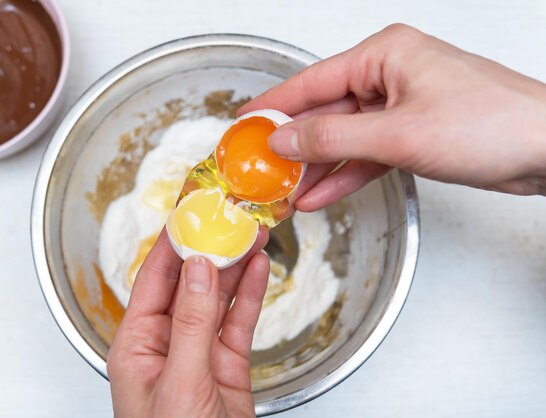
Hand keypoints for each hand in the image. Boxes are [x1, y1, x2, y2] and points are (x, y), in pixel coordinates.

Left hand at [107, 230, 269, 417]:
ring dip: (236, 267)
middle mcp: (167, 344)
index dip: (172, 243)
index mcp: (138, 345)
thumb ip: (190, 325)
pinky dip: (250, 295)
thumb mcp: (179, 382)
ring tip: (252, 237)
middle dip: (210, 250)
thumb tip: (197, 271)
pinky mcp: (227, 365)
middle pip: (188, 283)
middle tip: (230, 221)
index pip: (153, 280)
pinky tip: (258, 270)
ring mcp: (199, 354)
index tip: (188, 213)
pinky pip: (239, 321)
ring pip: (217, 298)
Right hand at [240, 24, 545, 210]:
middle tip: (260, 167)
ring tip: (285, 190)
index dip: (274, 105)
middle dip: (295, 145)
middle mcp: (390, 75)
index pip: (312, 81)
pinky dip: (346, 176)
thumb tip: (285, 139)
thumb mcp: (397, 134)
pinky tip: (320, 195)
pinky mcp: (413, 134)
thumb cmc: (491, 124)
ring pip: (345, 138)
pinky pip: (368, 155)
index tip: (243, 122)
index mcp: (385, 55)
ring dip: (317, 167)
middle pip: (326, 112)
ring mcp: (401, 106)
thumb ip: (334, 139)